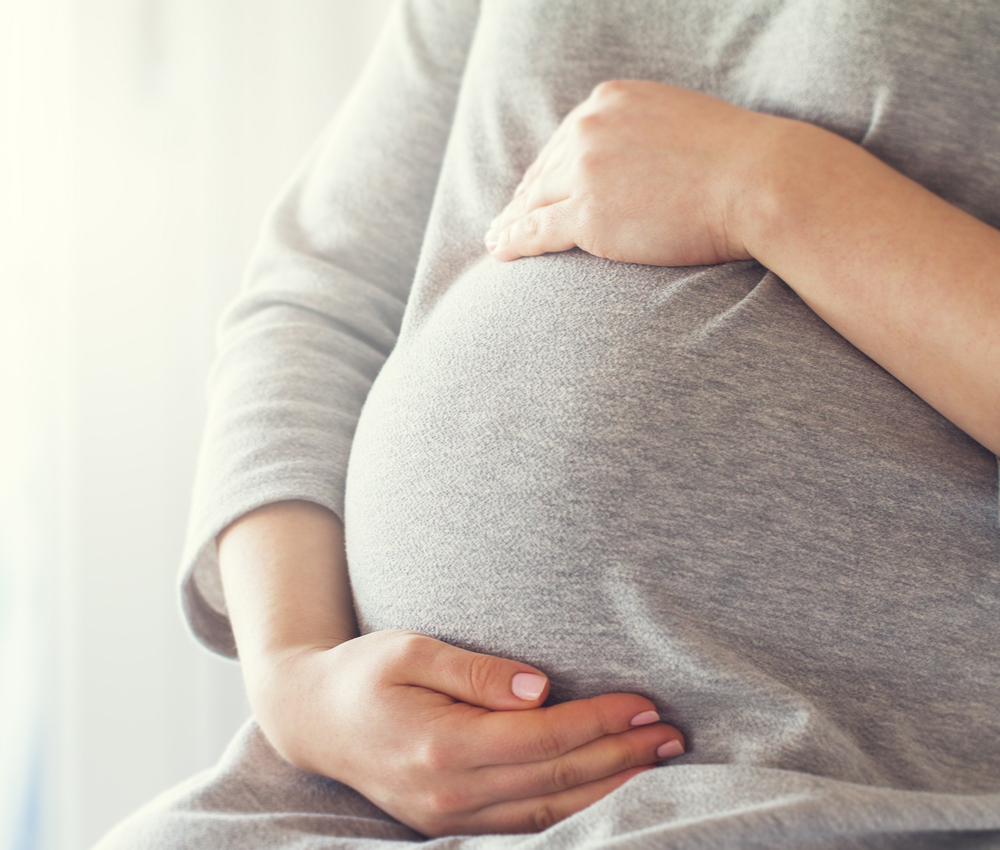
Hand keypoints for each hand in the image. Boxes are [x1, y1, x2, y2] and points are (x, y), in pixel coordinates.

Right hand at [252, 630, 684, 836]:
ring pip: (549, 813)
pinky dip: (575, 810)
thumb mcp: (412, 650)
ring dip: (609, 788)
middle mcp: (449, 794)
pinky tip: (607, 790)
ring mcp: (450, 818)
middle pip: (555, 780)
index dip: (598, 722)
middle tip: (672, 734)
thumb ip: (475, 671)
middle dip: (620, 757)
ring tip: (657, 762)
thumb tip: (539, 687)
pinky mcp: (451, 824)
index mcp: (441, 747)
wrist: (313, 719)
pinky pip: (527, 826)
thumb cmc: (365, 673)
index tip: (644, 703)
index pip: (541, 739)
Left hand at [485, 79, 779, 266]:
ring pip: (533, 202)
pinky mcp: (587, 216)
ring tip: (497, 239)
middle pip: (544, 171)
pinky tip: (499, 250)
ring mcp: (584, 172)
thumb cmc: (736, 160)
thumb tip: (632, 160)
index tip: (534, 190)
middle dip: (524, 198)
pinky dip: (513, 241)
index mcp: (608, 101)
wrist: (759, 180)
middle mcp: (587, 129)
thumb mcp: (677, 124)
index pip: (565, 141)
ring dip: (510, 222)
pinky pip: (536, 230)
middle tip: (506, 219)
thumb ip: (641, 134)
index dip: (547, 171)